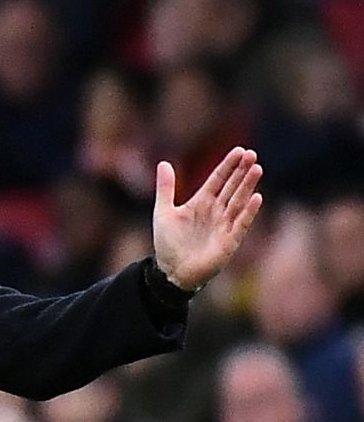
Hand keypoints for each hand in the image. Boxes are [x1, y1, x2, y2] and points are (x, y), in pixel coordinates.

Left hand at [153, 147, 262, 290]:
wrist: (170, 271)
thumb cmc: (168, 243)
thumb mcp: (163, 211)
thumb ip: (166, 188)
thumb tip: (164, 162)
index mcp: (201, 202)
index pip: (218, 179)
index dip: (228, 166)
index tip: (240, 150)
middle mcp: (216, 211)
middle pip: (232, 187)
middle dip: (242, 171)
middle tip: (252, 154)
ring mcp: (224, 225)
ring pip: (239, 201)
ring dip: (248, 186)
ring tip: (257, 168)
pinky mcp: (229, 241)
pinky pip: (241, 224)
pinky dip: (249, 211)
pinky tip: (257, 197)